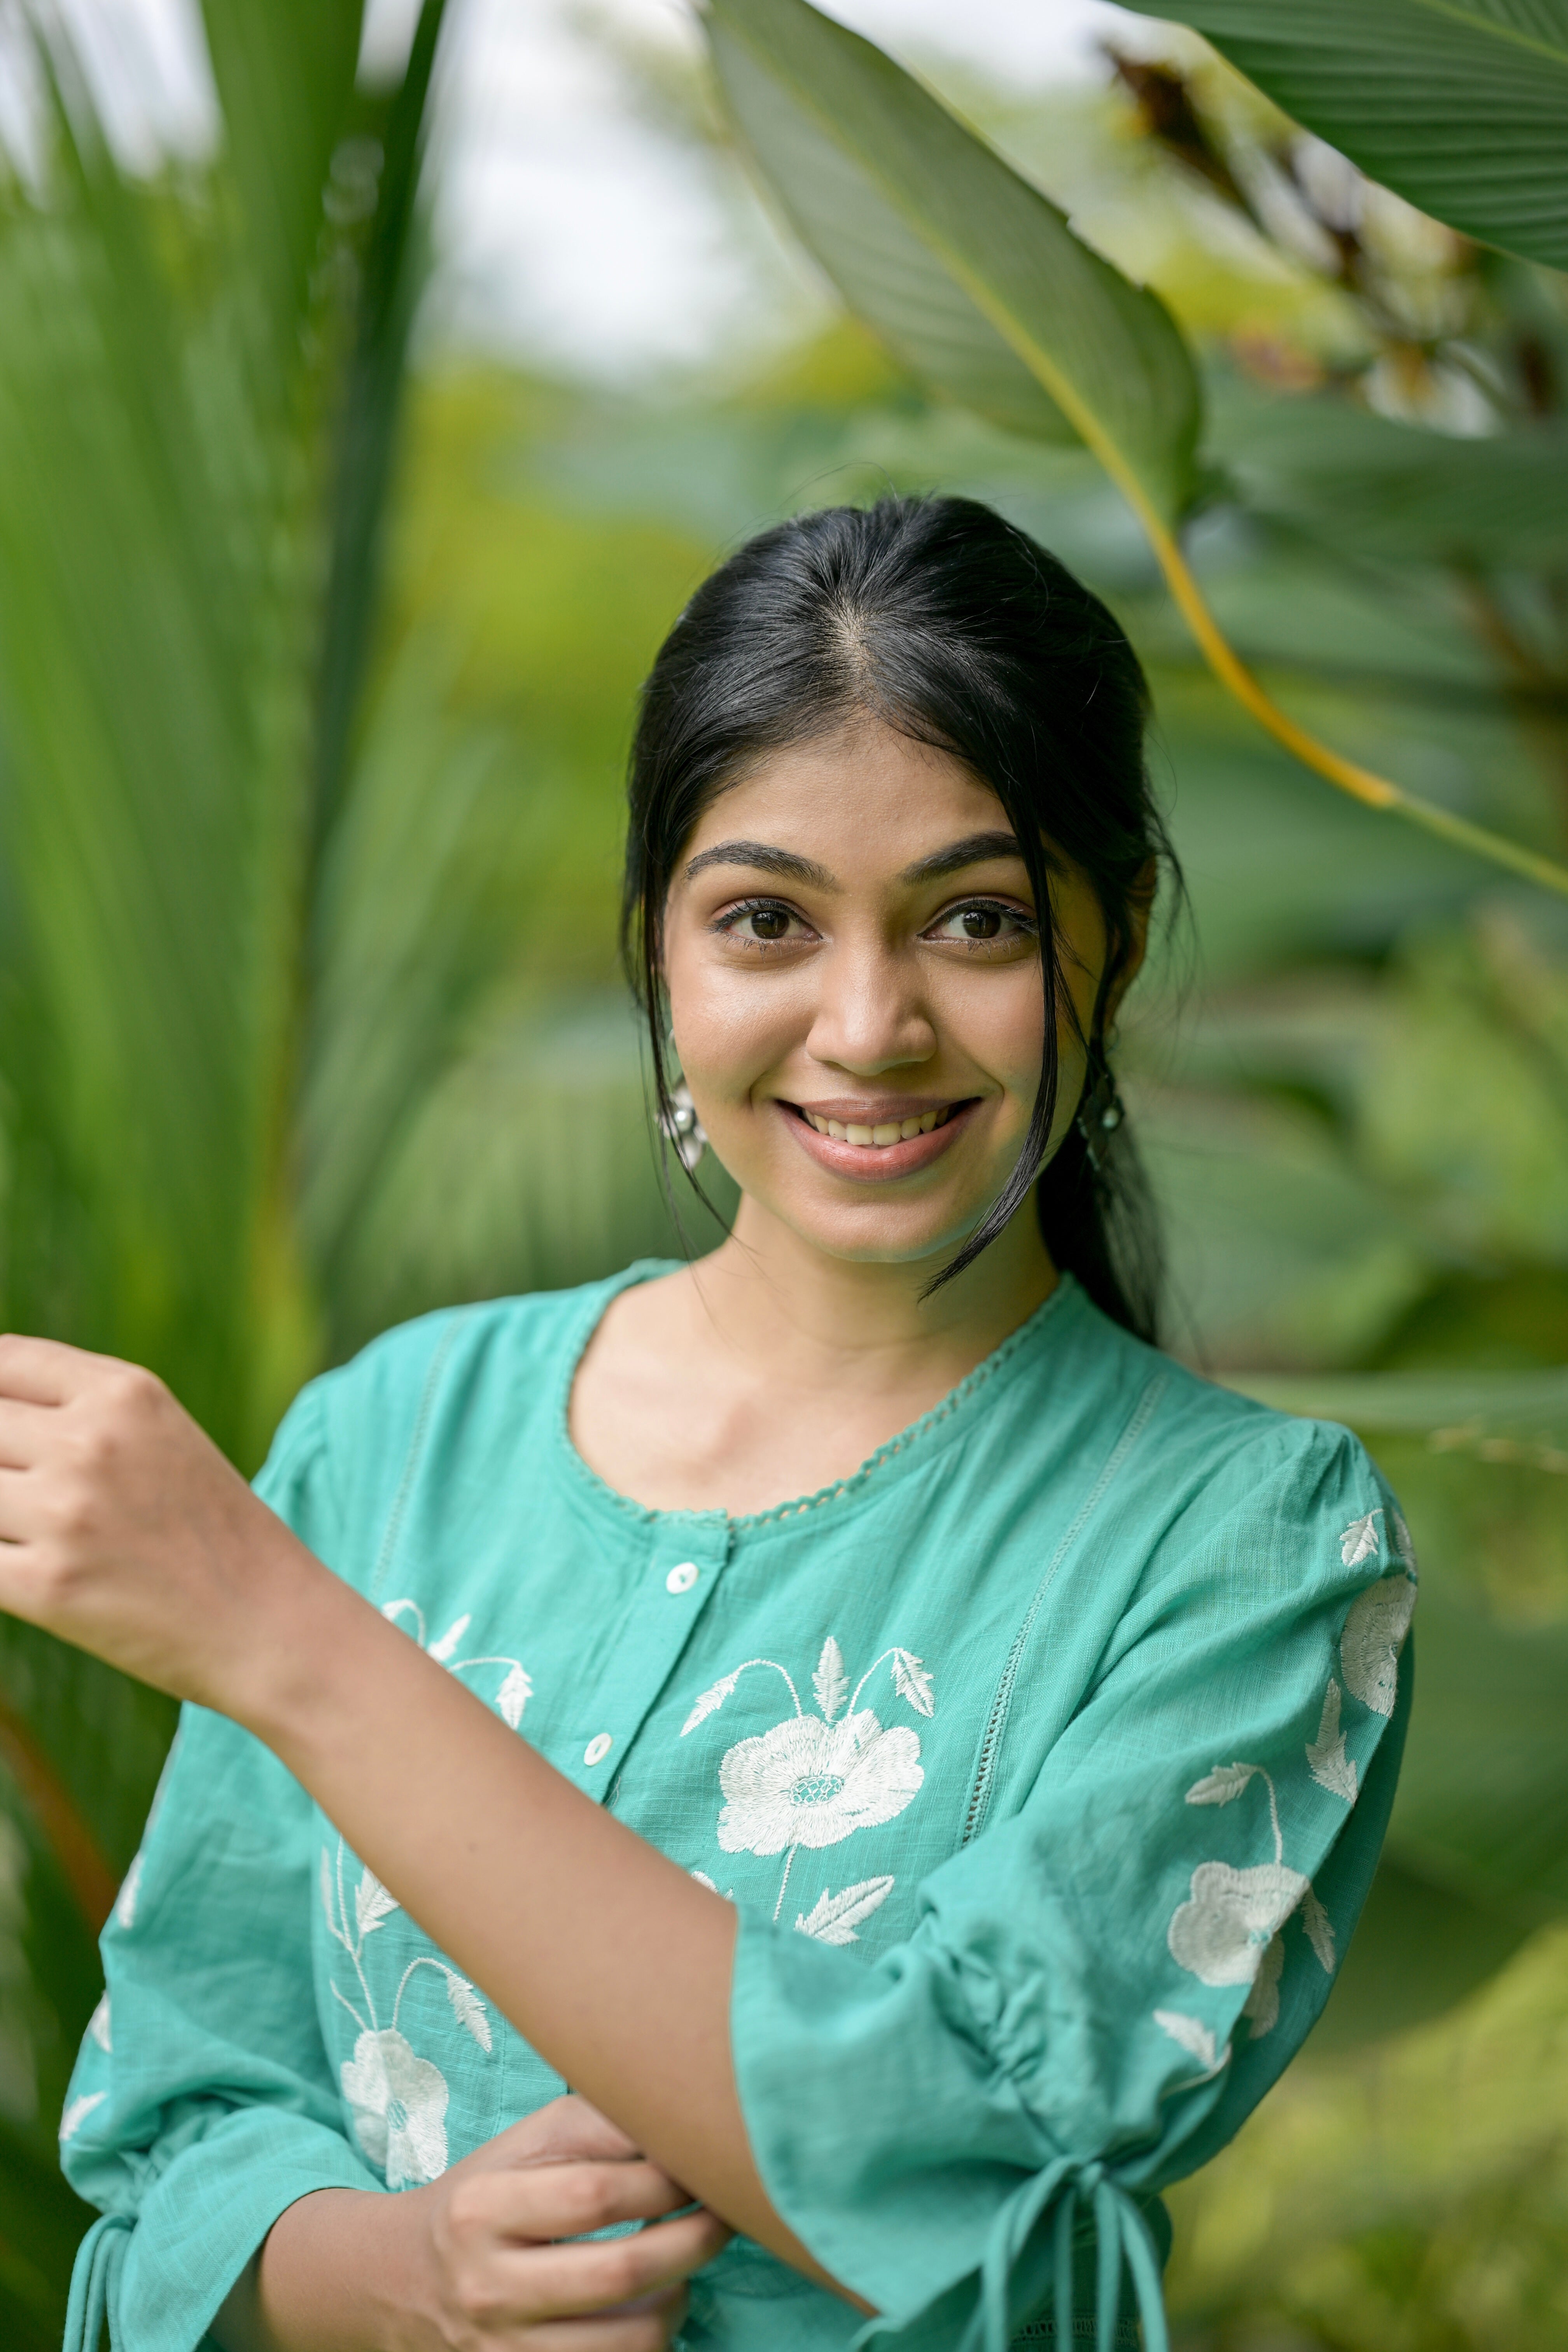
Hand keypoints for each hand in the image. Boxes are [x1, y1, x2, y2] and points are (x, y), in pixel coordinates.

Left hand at [0, 1334, 323, 1713]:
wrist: (268, 1622)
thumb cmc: (209, 1531)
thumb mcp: (158, 1437)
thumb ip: (77, 1412)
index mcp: (124, 1393)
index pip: (3, 1360)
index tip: (9, 1436)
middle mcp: (91, 1441)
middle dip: (1, 1464)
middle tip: (34, 1496)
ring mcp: (66, 1513)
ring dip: (1, 1518)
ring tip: (40, 1538)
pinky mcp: (46, 1586)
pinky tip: (32, 1575)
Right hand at [242, 2094, 731, 2351]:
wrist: (405, 2280)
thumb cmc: (486, 2195)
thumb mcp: (525, 2143)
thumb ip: (597, 2124)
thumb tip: (676, 2121)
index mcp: (482, 2210)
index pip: (595, 2195)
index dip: (663, 2180)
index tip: (698, 2165)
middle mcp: (488, 2287)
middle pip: (620, 2275)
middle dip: (692, 2242)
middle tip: (723, 2214)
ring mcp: (504, 2351)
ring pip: (630, 2343)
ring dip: (679, 2299)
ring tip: (685, 2265)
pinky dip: (653, 2343)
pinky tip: (653, 2306)